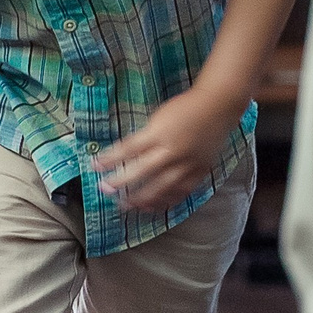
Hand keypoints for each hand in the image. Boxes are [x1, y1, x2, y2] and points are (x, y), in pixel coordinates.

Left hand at [94, 84, 245, 211]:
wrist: (218, 106)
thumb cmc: (185, 108)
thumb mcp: (159, 117)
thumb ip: (144, 137)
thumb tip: (123, 155)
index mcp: (159, 133)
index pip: (127, 149)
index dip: (109, 159)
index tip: (94, 165)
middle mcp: (172, 151)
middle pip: (141, 172)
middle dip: (119, 182)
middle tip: (104, 189)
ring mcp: (187, 164)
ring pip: (160, 188)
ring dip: (140, 199)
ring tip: (125, 205)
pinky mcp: (199, 171)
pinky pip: (180, 192)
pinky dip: (165, 201)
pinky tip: (152, 207)